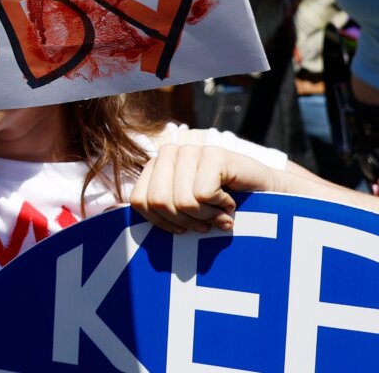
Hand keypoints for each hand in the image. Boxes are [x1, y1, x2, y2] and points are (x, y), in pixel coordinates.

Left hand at [130, 133, 287, 234]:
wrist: (267, 198)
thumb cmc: (220, 210)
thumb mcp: (183, 213)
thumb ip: (156, 211)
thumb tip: (112, 215)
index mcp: (155, 167)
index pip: (140, 201)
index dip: (162, 223)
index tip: (184, 228)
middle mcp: (169, 154)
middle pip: (159, 201)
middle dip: (185, 221)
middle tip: (206, 222)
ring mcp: (191, 150)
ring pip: (182, 200)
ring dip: (207, 216)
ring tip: (219, 213)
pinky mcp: (214, 153)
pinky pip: (204, 193)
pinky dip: (221, 207)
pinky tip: (230, 202)